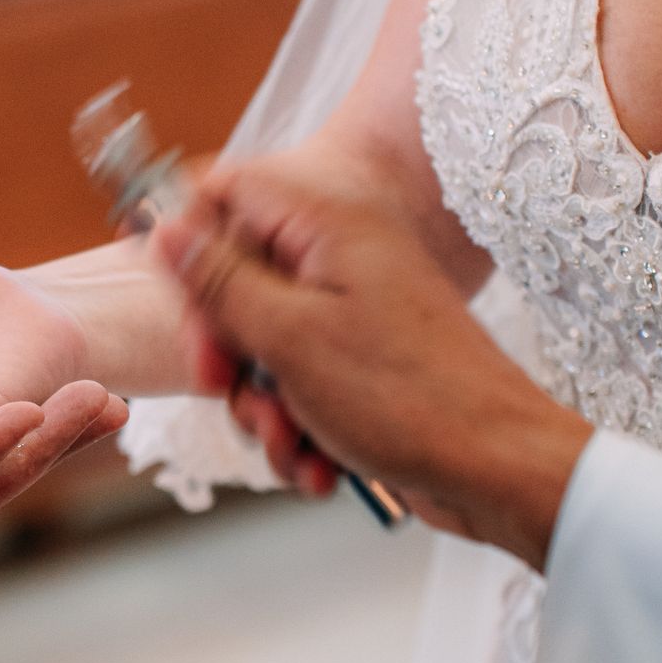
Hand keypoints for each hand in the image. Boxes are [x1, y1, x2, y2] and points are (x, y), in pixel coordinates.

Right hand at [157, 164, 594, 568]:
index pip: (227, 193)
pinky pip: (298, 387)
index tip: (178, 296)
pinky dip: (297, 429)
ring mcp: (352, 314)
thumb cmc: (409, 398)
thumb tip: (165, 227)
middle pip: (234, 281)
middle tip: (226, 385)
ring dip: (260, 406)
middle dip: (223, 350)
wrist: (496, 469)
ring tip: (291, 440)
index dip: (188, 238)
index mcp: (327, 226)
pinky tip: (318, 465)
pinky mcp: (361, 367)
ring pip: (262, 348)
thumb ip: (219, 279)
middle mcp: (340, 259)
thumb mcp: (289, 337)